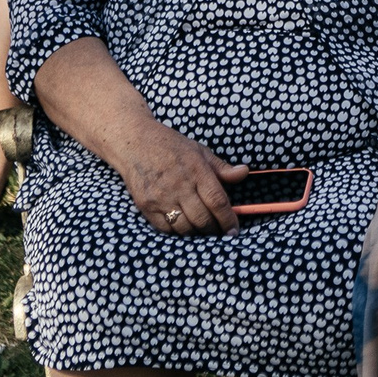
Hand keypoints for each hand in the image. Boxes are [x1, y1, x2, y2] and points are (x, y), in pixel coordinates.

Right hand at [113, 119, 246, 236]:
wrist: (133, 142)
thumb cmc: (170, 146)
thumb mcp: (199, 151)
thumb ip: (222, 167)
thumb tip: (244, 173)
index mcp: (196, 170)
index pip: (217, 201)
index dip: (228, 219)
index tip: (234, 230)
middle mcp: (179, 185)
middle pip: (202, 219)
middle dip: (215, 230)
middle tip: (220, 233)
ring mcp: (160, 197)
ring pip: (185, 228)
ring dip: (197, 234)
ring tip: (204, 230)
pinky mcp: (146, 205)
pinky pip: (166, 229)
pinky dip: (178, 232)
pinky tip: (185, 227)